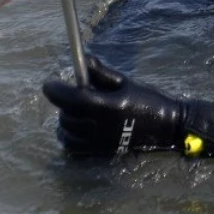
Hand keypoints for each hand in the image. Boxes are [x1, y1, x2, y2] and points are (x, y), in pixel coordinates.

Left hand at [42, 55, 184, 156]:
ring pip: (66, 131)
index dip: (55, 90)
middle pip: (66, 114)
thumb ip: (101, 73)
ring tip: (75, 111)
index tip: (49, 83)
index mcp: (106, 106)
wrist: (164, 127)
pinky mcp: (98, 152)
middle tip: (72, 94)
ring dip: (66, 119)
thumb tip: (83, 61)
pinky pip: (72, 146)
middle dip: (64, 102)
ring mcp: (97, 142)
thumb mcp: (125, 82)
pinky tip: (75, 127)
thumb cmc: (146, 100)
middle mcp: (99, 126)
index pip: (71, 99)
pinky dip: (68, 136)